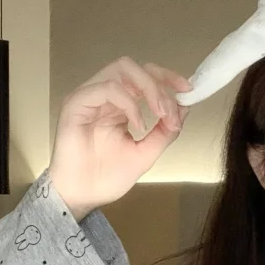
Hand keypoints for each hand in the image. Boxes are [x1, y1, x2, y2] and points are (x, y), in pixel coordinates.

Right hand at [46, 57, 191, 217]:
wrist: (82, 197)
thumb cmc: (106, 178)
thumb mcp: (145, 154)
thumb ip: (164, 132)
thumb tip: (184, 109)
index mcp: (119, 105)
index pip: (143, 76)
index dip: (167, 78)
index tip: (188, 91)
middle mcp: (103, 96)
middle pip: (133, 67)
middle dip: (159, 83)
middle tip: (171, 110)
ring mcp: (89, 97)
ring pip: (121, 69)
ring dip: (148, 89)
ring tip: (160, 115)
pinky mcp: (76, 104)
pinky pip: (106, 89)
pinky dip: (129, 103)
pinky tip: (138, 125)